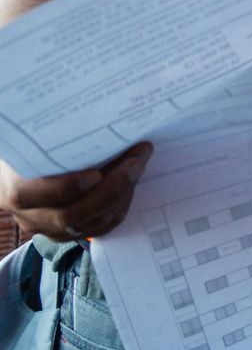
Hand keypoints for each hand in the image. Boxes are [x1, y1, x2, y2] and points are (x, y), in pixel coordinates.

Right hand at [0, 142, 152, 240]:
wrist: (28, 169)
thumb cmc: (35, 148)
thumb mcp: (36, 142)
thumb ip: (54, 140)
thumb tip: (98, 117)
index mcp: (14, 190)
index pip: (31, 196)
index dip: (65, 187)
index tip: (95, 173)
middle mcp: (29, 216)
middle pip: (71, 215)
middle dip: (110, 189)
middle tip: (136, 162)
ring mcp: (50, 228)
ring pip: (92, 222)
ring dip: (122, 195)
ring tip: (139, 165)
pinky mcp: (71, 232)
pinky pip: (102, 226)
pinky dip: (121, 205)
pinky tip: (132, 183)